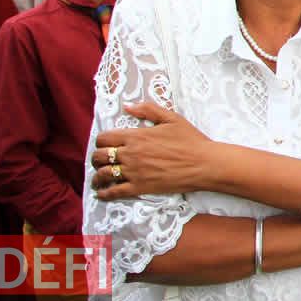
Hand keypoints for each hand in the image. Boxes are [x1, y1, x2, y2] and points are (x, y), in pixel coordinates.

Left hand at [90, 101, 217, 198]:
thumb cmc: (190, 140)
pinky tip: (102, 193)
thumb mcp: (172, 118)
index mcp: (135, 136)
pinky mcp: (140, 187)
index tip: (105, 145)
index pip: (104, 138)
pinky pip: (114, 192)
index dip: (101, 141)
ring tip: (98, 178)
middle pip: (99, 156)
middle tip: (101, 161)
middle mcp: (130, 154)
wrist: (204, 163)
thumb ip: (148, 110)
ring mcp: (133, 172)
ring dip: (97, 176)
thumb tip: (128, 107)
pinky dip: (104, 194)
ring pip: (103, 175)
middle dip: (97, 158)